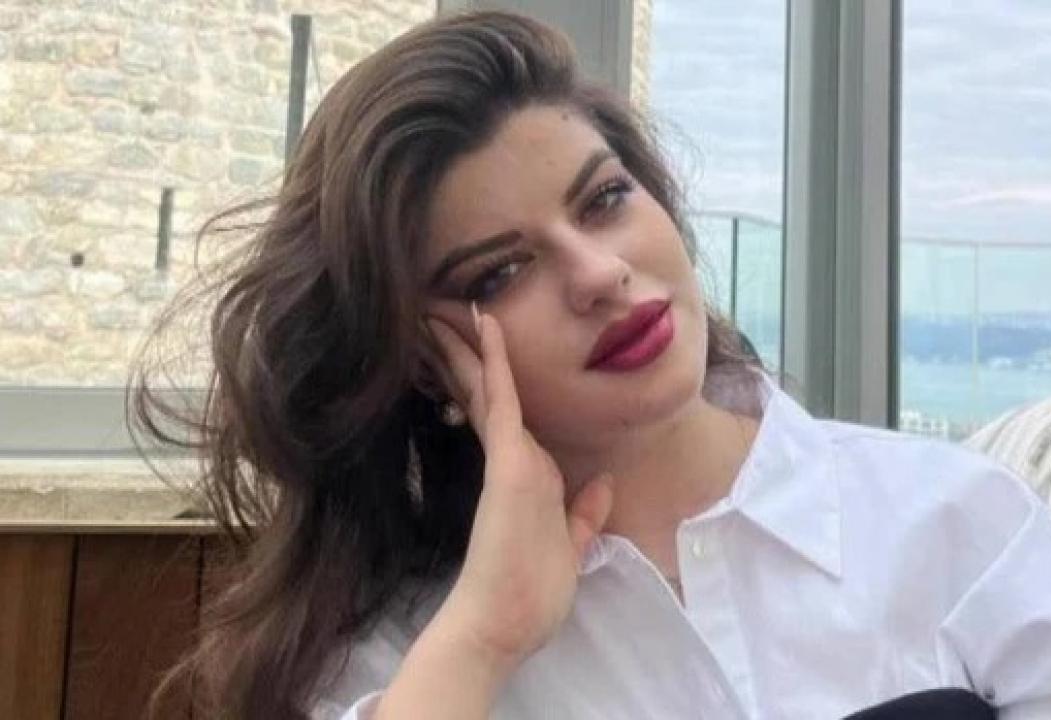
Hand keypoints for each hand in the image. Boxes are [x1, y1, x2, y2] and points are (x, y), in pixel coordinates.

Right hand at [425, 307, 613, 672]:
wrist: (497, 629)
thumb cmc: (529, 601)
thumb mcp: (571, 551)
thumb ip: (584, 516)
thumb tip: (602, 485)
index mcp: (527, 478)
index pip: (505, 416)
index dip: (488, 378)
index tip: (475, 343)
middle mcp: (515, 461)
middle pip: (488, 395)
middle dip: (465, 355)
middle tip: (438, 314)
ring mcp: (509, 460)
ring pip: (490, 388)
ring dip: (469, 347)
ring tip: (446, 307)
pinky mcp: (508, 465)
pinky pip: (504, 400)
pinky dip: (497, 362)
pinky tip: (486, 326)